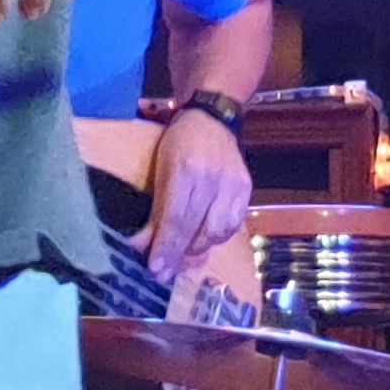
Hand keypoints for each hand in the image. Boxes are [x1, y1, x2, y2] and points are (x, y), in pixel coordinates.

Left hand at [139, 106, 248, 280]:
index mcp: (187, 169)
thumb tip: (144, 244)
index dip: (166, 247)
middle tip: (166, 270)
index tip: (156, 269)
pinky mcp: (246, 190)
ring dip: (198, 248)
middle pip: (197, 230)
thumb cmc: (179, 142)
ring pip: (217, 232)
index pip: (176, 219)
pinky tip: (203, 238)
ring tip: (183, 254)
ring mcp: (234, 185)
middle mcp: (214, 178)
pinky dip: (215, 237)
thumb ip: (156, 208)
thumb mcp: (160, 169)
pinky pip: (232, 225)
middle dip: (179, 255)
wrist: (212, 119)